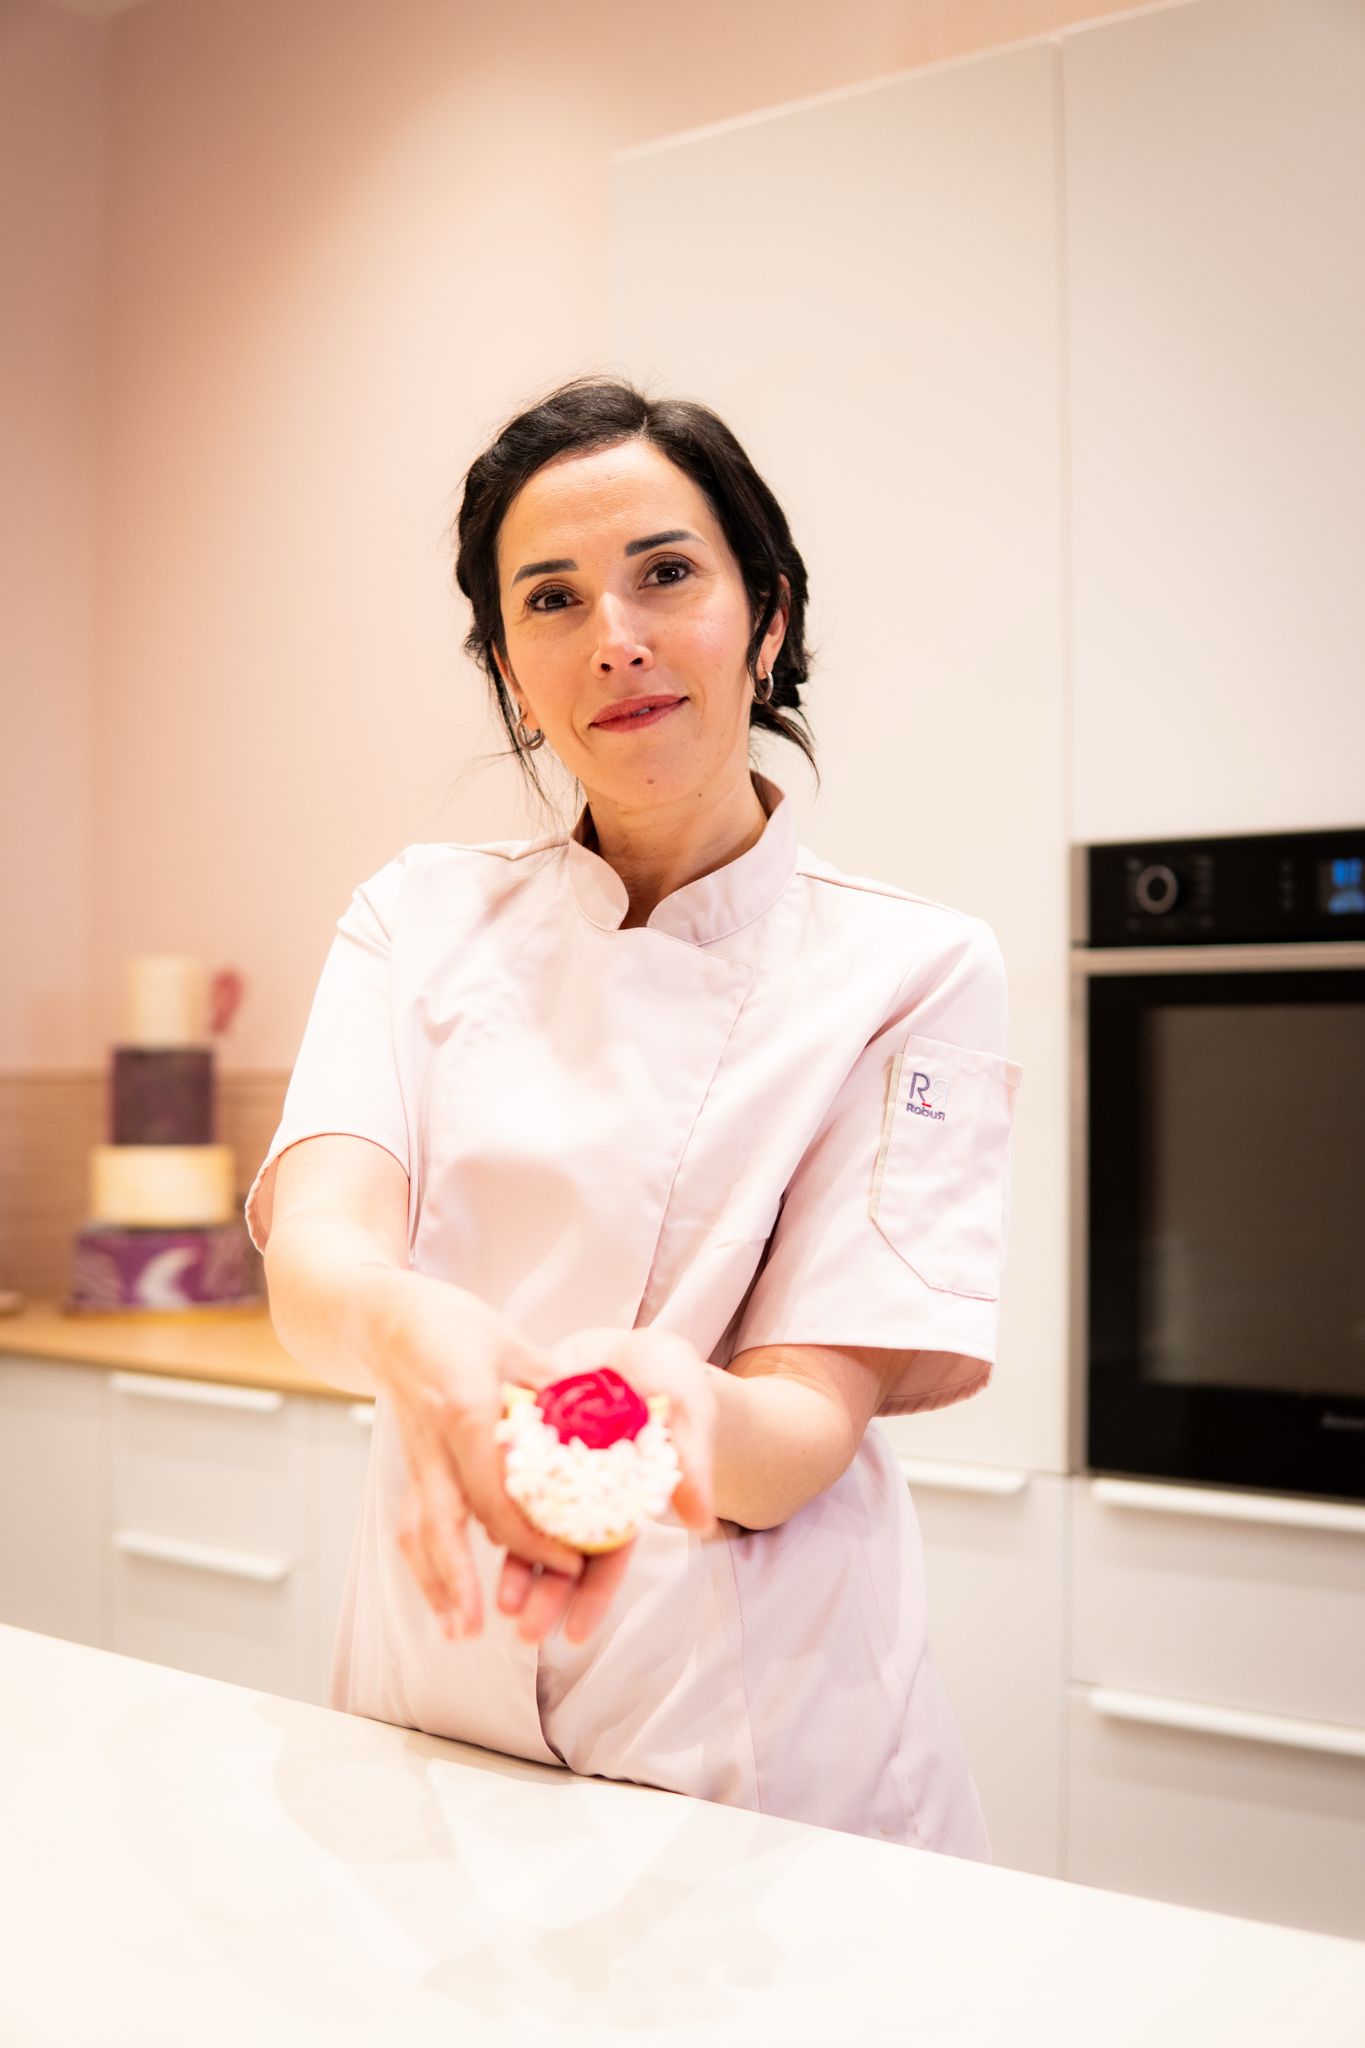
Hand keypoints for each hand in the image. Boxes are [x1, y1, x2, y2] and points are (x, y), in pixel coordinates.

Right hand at [377, 1275, 588, 1641]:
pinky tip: (441, 1600)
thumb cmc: (455, 1326)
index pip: (496, 1491)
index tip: (572, 1562)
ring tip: (460, 1631)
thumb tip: (603, 1429)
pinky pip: (410, 1524)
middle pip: (442, 1523)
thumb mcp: (514, 1344)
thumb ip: (553, 1389)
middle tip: (484, 1628)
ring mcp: (415, 1460)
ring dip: (436, 1585)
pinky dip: (424, 1566)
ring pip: (417, 1531)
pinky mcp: (410, 1468)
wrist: (388, 1320)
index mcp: (465, 1411)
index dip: (532, 1536)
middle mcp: (434, 1444)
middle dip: (462, 1579)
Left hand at [495, 1324, 720, 1646]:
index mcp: (626, 1502)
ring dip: (514, 1562)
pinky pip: (505, 1476)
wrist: (634, 1346)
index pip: (610, 1558)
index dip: (594, 1597)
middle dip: (545, 1594)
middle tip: (523, 1627)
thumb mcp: (691, 1419)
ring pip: (529, 1524)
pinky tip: (473, 1527)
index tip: (575, 1635)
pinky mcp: (528, 1439)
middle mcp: (586, 1495)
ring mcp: (554, 1470)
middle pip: (564, 1553)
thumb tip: (701, 1522)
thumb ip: (692, 1467)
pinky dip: (492, 1504)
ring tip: (497, 1597)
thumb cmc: (675, 1385)